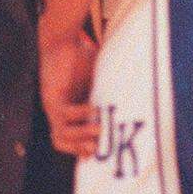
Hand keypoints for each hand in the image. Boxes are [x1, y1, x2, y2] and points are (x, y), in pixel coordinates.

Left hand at [38, 26, 100, 155]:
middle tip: (98, 150)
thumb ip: (111, 91)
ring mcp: (53, 105)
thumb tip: (141, 94)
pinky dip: (78, 114)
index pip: (70, 139)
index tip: (99, 154)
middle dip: (79, 148)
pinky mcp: (51, 95)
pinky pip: (63, 112)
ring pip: (60, 132)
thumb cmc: (82, 57)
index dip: (81, 149)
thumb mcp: (100, 80)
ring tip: (99, 131)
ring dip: (80, 135)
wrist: (62, 39)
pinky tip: (92, 109)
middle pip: (61, 141)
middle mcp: (58, 112)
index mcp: (69, 112)